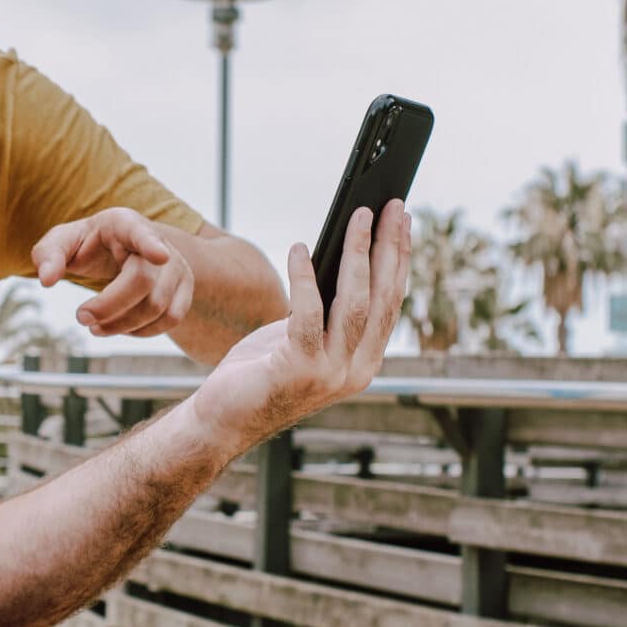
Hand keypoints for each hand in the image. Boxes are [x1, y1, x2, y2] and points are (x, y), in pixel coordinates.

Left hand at [32, 208, 194, 337]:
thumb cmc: (88, 245)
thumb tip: (46, 279)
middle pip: (142, 282)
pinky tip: (120, 328)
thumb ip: (48, 254)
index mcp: (125, 224)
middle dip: (108, 307)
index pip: (141, 233)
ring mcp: (177, 266)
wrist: (121, 251)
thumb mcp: (63, 242)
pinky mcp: (184, 290)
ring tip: (95, 326)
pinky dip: (143, 331)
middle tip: (81, 317)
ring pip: (157, 306)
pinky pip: (171, 319)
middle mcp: (159, 242)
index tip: (160, 255)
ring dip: (122, 325)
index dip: (151, 245)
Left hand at [186, 200, 411, 450]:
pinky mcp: (299, 369)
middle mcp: (357, 370)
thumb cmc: (261, 371)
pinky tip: (299, 249)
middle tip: (391, 206)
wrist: (224, 420)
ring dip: (358, 254)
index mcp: (366, 362)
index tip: (402, 219)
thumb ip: (328, 309)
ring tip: (357, 217)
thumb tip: (343, 253)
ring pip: (355, 303)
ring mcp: (331, 373)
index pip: (392, 302)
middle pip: (381, 297)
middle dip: (389, 247)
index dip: (400, 258)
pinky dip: (304, 278)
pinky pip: (308, 314)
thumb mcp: (304, 338)